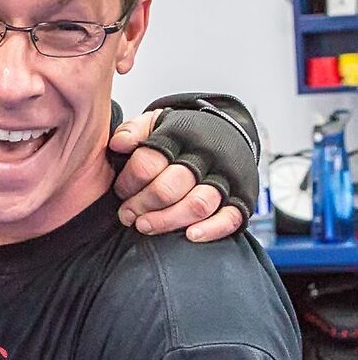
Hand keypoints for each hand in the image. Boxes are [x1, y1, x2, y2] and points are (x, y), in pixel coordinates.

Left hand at [110, 110, 244, 241]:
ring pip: (196, 205)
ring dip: (166, 220)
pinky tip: (190, 235)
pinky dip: (211, 229)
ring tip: (145, 225)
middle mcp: (205, 156)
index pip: (147, 162)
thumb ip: (134, 131)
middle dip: (141, 205)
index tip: (120, 191)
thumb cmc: (185, 136)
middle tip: (127, 215)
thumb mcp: (157, 123)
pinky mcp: (242, 197)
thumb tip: (117, 144)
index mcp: (181, 136)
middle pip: (168, 187)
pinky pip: (230, 218)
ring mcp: (225, 178)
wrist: (229, 131)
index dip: (128, 182)